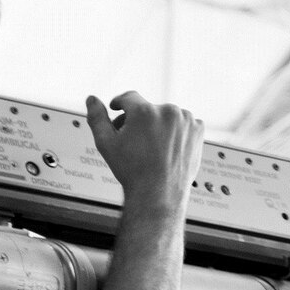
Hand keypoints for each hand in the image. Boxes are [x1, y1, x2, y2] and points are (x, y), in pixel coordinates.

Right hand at [85, 91, 202, 216]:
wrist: (158, 192)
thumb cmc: (132, 170)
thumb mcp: (106, 143)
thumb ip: (97, 117)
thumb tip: (92, 100)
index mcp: (144, 111)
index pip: (128, 97)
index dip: (120, 104)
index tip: (118, 109)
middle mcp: (167, 111)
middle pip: (147, 108)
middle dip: (138, 120)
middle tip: (132, 140)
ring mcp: (185, 120)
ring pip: (166, 116)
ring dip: (158, 125)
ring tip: (151, 147)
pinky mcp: (197, 129)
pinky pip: (183, 123)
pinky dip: (175, 131)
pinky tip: (166, 147)